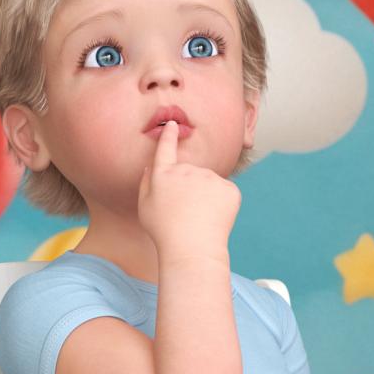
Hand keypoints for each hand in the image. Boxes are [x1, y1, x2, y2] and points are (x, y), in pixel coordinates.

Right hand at [138, 120, 240, 257]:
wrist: (192, 248)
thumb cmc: (164, 231)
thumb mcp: (144, 207)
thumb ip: (146, 182)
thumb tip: (152, 166)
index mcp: (164, 174)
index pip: (166, 149)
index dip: (169, 136)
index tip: (173, 125)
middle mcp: (187, 170)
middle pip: (191, 174)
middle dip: (190, 188)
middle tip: (185, 213)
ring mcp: (210, 177)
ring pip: (209, 184)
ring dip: (206, 196)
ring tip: (199, 218)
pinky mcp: (229, 188)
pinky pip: (225, 193)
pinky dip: (221, 204)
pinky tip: (213, 218)